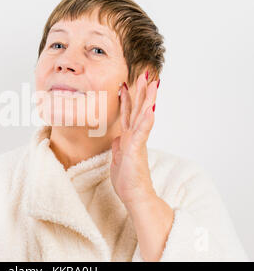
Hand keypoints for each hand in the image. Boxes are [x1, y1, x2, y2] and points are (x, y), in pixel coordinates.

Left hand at [110, 70, 159, 206]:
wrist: (135, 196)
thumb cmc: (128, 179)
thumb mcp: (118, 158)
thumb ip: (119, 145)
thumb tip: (118, 136)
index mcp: (129, 137)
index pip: (129, 113)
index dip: (128, 98)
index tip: (126, 84)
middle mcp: (134, 136)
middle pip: (139, 109)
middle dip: (141, 91)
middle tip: (146, 74)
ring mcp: (137, 142)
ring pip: (143, 117)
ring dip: (147, 100)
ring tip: (152, 84)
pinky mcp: (137, 151)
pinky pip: (141, 134)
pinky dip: (146, 122)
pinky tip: (150, 110)